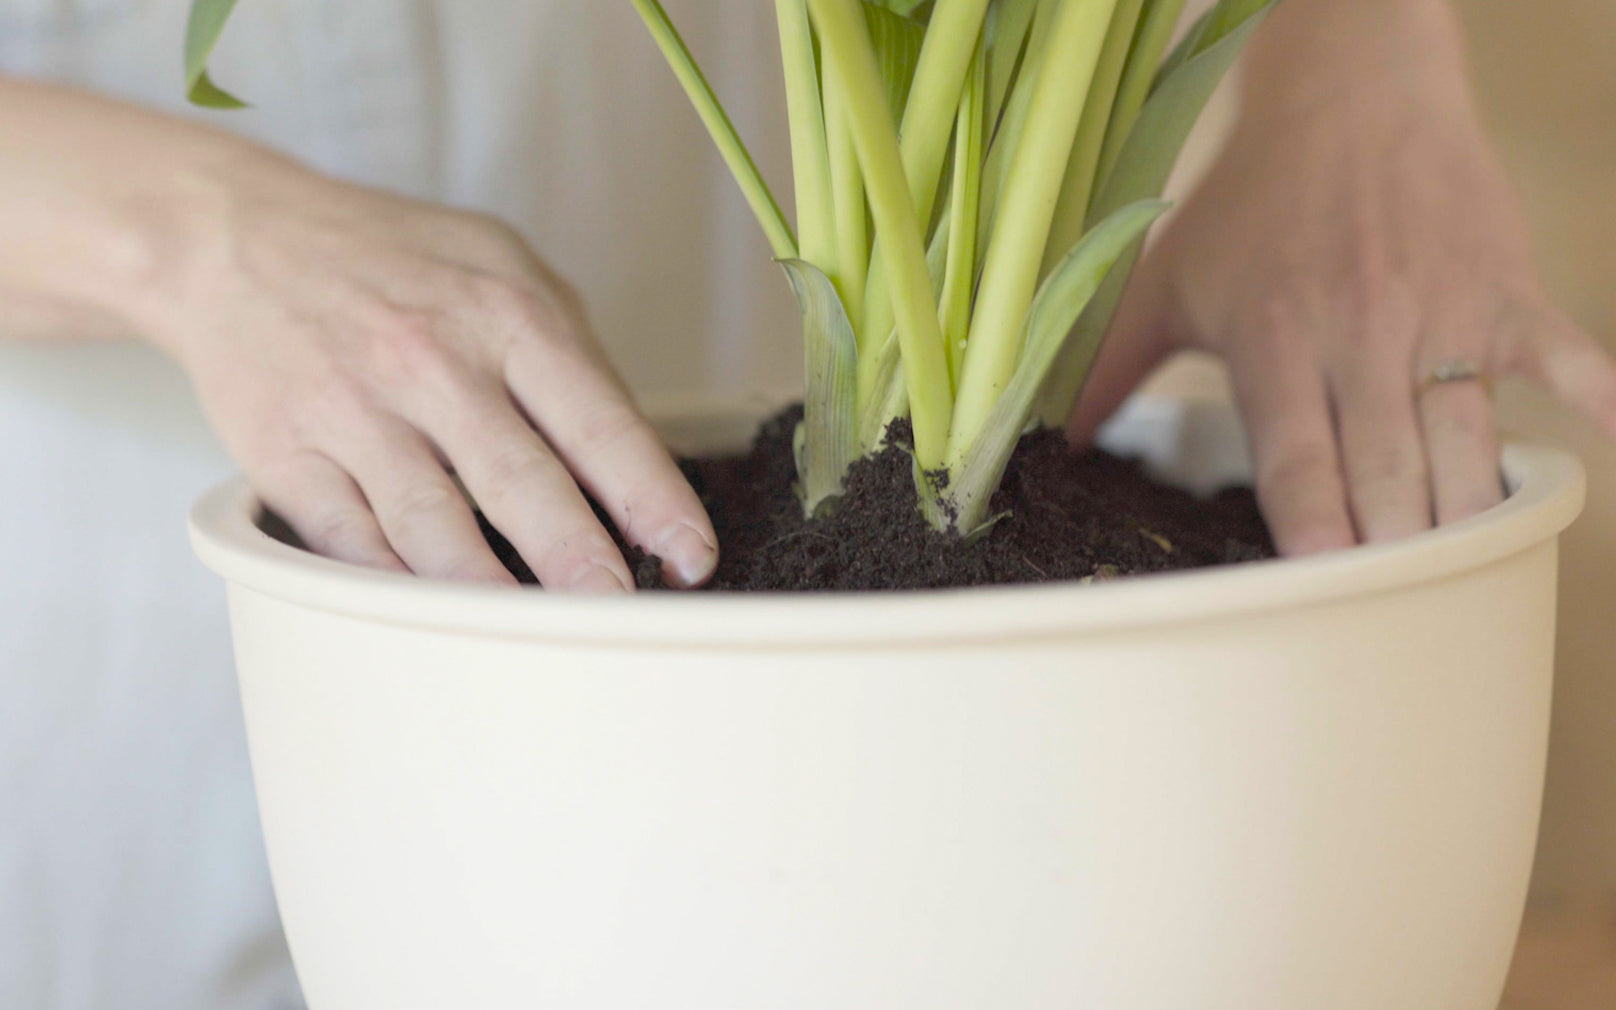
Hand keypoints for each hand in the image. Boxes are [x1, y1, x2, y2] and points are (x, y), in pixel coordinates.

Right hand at [143, 151, 715, 590]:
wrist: (238, 237)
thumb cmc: (394, 260)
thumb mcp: (502, 267)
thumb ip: (571, 356)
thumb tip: (635, 461)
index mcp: (505, 315)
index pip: (599, 424)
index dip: (653, 500)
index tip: (690, 558)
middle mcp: (431, 362)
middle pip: (522, 485)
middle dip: (581, 562)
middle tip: (621, 612)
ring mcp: (355, 411)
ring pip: (434, 528)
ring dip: (492, 595)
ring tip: (541, 639)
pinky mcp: (289, 456)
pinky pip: (352, 542)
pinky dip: (399, 590)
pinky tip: (439, 621)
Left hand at [1070, 1, 1615, 555]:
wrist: (1349, 93)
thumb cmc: (1251, 201)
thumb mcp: (1166, 280)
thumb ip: (1107, 369)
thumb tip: (1046, 446)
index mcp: (1274, 339)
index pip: (1297, 458)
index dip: (1314, 531)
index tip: (1324, 592)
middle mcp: (1360, 334)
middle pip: (1387, 470)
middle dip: (1393, 548)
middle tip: (1392, 617)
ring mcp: (1441, 316)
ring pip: (1466, 442)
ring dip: (1468, 514)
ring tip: (1461, 579)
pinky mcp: (1504, 291)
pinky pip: (1564, 354)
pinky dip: (1593, 397)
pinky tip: (1608, 436)